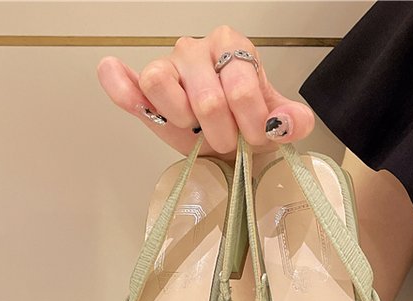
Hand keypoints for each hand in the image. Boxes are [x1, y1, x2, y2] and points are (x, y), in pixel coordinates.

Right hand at [96, 25, 315, 159]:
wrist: (231, 140)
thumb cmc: (249, 124)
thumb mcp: (278, 122)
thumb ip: (292, 121)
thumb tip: (288, 123)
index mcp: (232, 46)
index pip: (238, 85)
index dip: (250, 120)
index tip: (256, 137)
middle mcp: (196, 49)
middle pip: (204, 97)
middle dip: (221, 132)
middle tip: (228, 142)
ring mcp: (167, 67)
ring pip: (160, 84)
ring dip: (182, 120)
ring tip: (196, 130)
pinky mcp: (144, 90)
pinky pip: (127, 83)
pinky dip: (121, 87)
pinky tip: (124, 91)